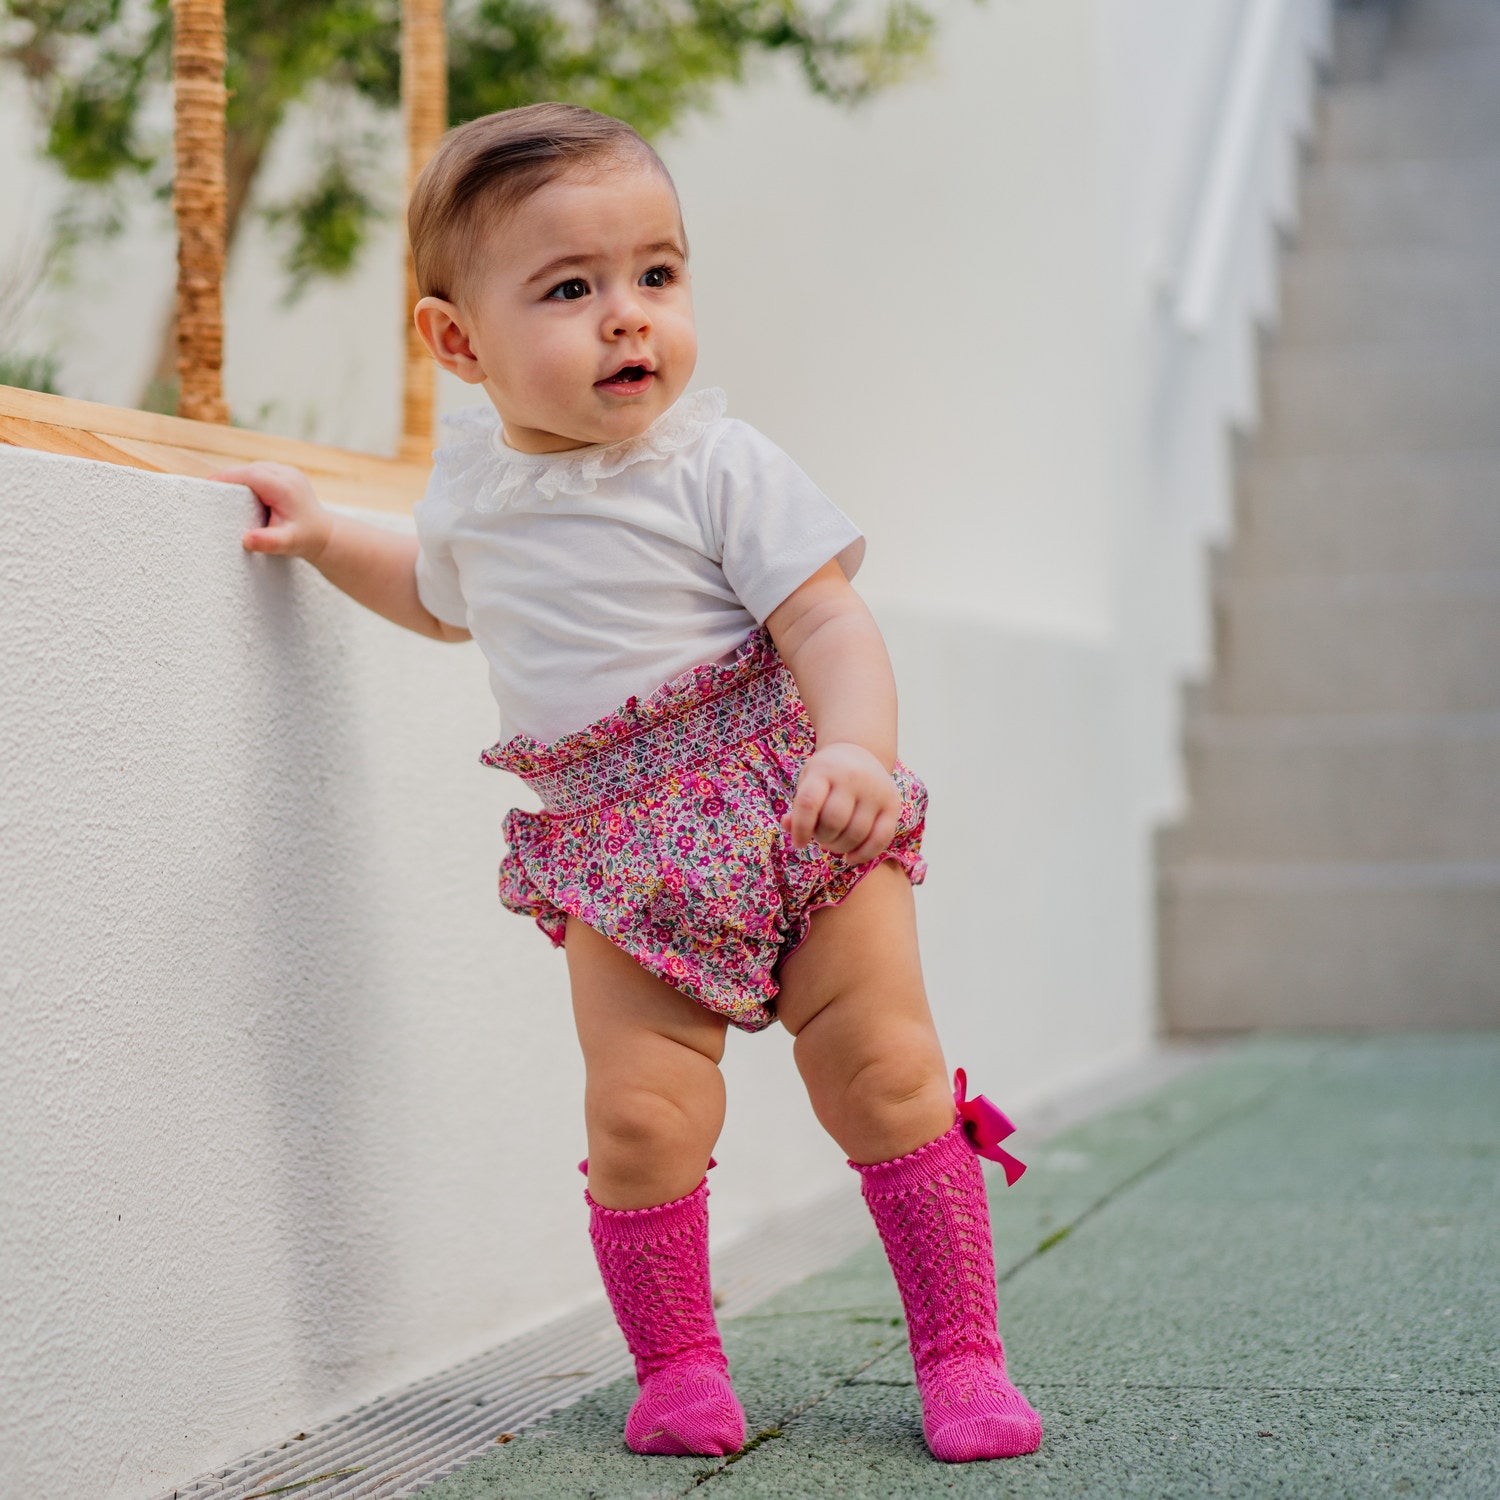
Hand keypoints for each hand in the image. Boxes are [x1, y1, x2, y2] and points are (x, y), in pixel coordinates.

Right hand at [208, 461, 332, 561]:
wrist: (325, 535)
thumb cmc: (305, 539)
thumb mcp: (287, 544)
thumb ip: (268, 542)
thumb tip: (247, 540)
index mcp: (284, 486)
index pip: (249, 475)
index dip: (226, 478)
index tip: (206, 485)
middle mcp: (286, 474)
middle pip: (248, 469)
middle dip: (228, 478)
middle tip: (207, 491)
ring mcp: (287, 471)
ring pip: (253, 468)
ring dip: (237, 478)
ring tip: (220, 492)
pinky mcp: (285, 474)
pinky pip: (260, 471)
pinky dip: (247, 479)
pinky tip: (238, 493)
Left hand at [779, 742, 902, 864]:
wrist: (861, 752)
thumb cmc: (827, 775)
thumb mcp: (808, 782)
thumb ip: (798, 807)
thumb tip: (787, 826)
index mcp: (825, 770)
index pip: (809, 803)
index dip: (801, 828)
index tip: (799, 843)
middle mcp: (852, 777)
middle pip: (834, 821)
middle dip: (823, 838)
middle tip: (820, 837)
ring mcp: (876, 790)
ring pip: (856, 833)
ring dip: (840, 847)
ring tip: (833, 843)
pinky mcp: (893, 804)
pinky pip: (881, 838)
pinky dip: (864, 854)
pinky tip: (850, 858)